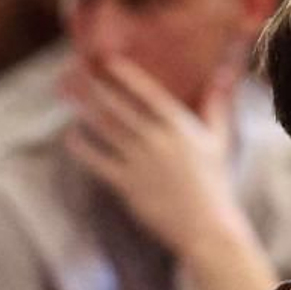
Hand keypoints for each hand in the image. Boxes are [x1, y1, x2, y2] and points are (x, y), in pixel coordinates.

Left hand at [63, 57, 244, 259]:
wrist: (206, 228)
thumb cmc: (215, 183)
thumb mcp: (220, 140)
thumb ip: (217, 106)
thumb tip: (223, 74)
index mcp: (179, 126)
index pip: (147, 92)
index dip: (126, 75)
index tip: (107, 61)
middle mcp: (157, 139)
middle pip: (118, 106)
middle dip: (95, 87)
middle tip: (75, 72)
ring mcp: (140, 162)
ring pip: (105, 128)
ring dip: (84, 109)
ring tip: (68, 95)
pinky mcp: (127, 185)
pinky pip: (97, 160)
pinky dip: (81, 147)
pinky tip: (70, 135)